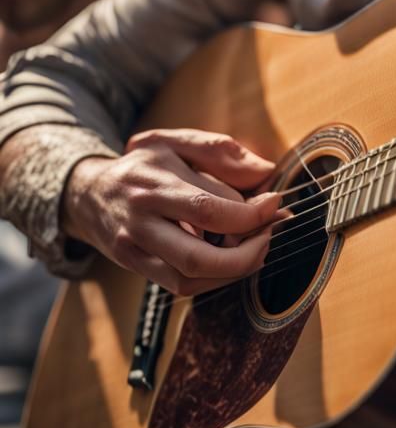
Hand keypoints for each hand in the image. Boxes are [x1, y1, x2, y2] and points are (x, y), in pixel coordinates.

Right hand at [63, 128, 282, 295]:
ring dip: (232, 271)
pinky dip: (212, 278)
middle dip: (245, 254)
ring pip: (188, 278)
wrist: (88, 193)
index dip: (249, 214)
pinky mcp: (135, 267)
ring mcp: (135, 248)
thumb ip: (222, 151)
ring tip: (255, 249)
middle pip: (197, 256)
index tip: (275, 204)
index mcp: (155, 181)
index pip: (208, 207)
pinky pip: (179, 285)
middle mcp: (141, 219)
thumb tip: (266, 170)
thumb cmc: (143, 165)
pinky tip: (230, 260)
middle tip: (269, 236)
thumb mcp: (177, 142)